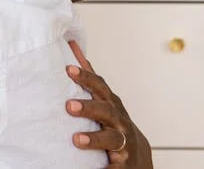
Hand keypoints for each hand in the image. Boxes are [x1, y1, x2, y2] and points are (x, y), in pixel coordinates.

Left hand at [66, 40, 152, 168]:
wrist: (135, 153)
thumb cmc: (112, 120)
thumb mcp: (103, 97)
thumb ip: (88, 76)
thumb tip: (73, 45)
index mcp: (110, 104)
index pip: (99, 87)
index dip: (85, 78)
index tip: (68, 69)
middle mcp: (118, 120)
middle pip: (106, 111)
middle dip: (88, 107)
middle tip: (68, 105)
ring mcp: (123, 141)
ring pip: (112, 138)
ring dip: (94, 138)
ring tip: (76, 140)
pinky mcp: (122, 162)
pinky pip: (114, 165)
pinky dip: (106, 167)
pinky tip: (98, 168)